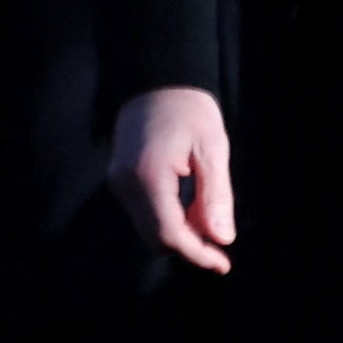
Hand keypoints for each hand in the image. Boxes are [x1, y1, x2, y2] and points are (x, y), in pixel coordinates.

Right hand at [108, 84, 234, 272]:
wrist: (156, 78)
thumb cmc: (189, 109)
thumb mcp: (212, 149)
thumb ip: (216, 196)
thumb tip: (222, 239)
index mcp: (148, 176)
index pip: (169, 234)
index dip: (197, 254)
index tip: (223, 264)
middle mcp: (125, 184)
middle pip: (155, 238)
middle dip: (189, 248)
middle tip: (222, 250)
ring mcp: (119, 182)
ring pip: (149, 229)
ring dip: (180, 235)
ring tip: (212, 224)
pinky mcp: (120, 179)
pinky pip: (144, 213)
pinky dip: (169, 220)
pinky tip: (194, 211)